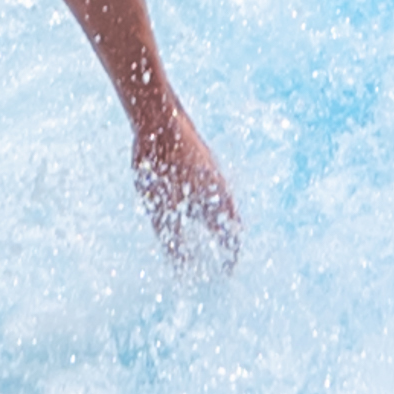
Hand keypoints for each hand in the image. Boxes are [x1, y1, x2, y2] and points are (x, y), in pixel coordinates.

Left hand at [131, 87, 236, 265]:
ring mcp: (212, 172)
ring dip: (218, 222)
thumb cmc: (162, 166)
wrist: (160, 119)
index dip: (231, 259)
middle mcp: (221, 188)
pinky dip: (208, 206)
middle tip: (220, 258)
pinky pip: (211, 190)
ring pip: (221, 204)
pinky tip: (190, 205)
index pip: (233, 239)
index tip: (226, 274)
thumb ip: (173, 244)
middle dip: (226, 242)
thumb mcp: (162, 213)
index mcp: (218, 203)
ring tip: (206, 234)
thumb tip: (182, 273)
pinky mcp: (201, 161)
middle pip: (231, 222)